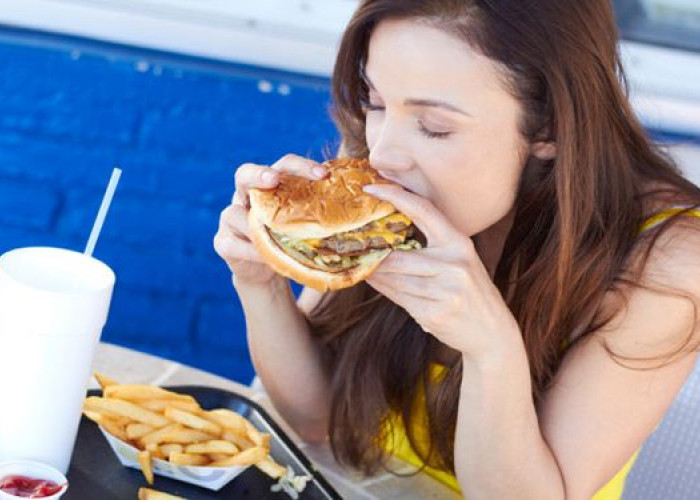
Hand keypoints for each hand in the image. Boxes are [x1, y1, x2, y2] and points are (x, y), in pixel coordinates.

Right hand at [214, 154, 327, 287]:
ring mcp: (229, 218)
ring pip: (233, 213)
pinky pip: (232, 243)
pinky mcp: (223, 243)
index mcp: (270, 186)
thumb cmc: (291, 242)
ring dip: (254, 224)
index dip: (300, 166)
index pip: (283, 166)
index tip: (323, 174)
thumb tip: (367, 206)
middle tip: (272, 179)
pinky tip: (265, 257)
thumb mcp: (306, 226)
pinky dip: (250, 251)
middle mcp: (246, 196)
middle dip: (258, 174)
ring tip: (274, 236)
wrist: (265, 271)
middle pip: (244, 173)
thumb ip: (323, 214)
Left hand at [363, 184, 521, 358]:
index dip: (395, 196)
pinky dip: (383, 288)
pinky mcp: (434, 314)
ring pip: (395, 279)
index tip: (371, 187)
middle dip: (374, 253)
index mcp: (459, 244)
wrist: (492, 333)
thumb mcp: (460, 262)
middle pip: (399, 256)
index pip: (424, 210)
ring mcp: (445, 291)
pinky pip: (398, 298)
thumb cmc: (471, 292)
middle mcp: (454, 265)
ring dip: (374, 273)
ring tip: (359, 264)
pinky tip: (373, 281)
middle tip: (351, 243)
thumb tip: (389, 234)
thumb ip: (432, 247)